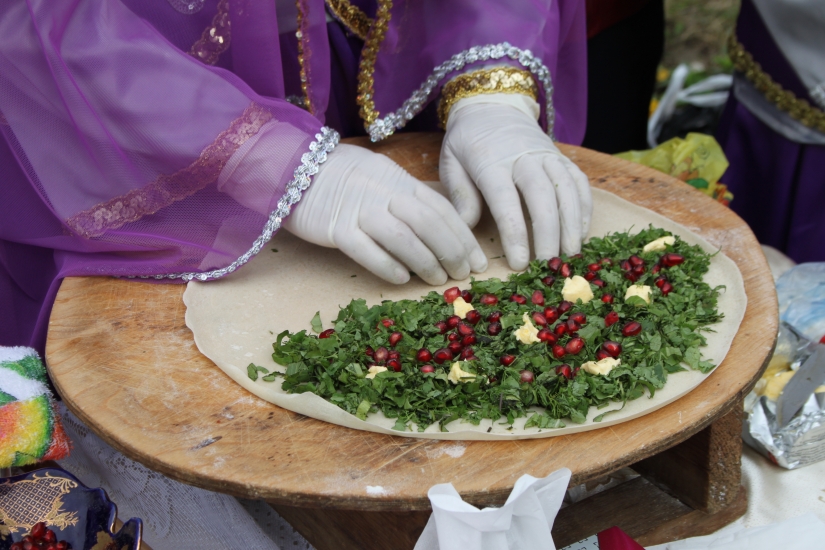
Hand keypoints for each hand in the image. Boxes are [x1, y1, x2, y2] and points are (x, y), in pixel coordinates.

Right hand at [284, 144, 487, 284]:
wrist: (294, 165)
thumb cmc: (342, 175)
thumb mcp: (382, 175)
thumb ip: (409, 197)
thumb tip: (441, 227)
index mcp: (400, 180)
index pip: (442, 209)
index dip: (464, 237)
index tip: (477, 260)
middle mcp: (384, 193)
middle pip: (428, 223)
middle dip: (452, 252)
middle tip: (462, 275)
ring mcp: (359, 210)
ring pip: (402, 238)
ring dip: (425, 262)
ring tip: (437, 281)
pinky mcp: (335, 228)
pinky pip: (366, 250)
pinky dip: (387, 265)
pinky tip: (402, 279)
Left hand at [440, 95, 591, 269]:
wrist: (491, 104)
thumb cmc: (467, 142)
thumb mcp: (451, 163)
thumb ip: (459, 195)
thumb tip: (465, 228)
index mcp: (491, 161)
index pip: (506, 201)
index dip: (515, 233)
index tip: (520, 262)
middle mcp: (524, 157)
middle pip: (542, 197)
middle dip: (548, 234)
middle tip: (549, 265)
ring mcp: (547, 155)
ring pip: (566, 190)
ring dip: (571, 225)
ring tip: (570, 256)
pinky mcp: (562, 157)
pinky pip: (579, 183)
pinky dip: (583, 209)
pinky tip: (581, 234)